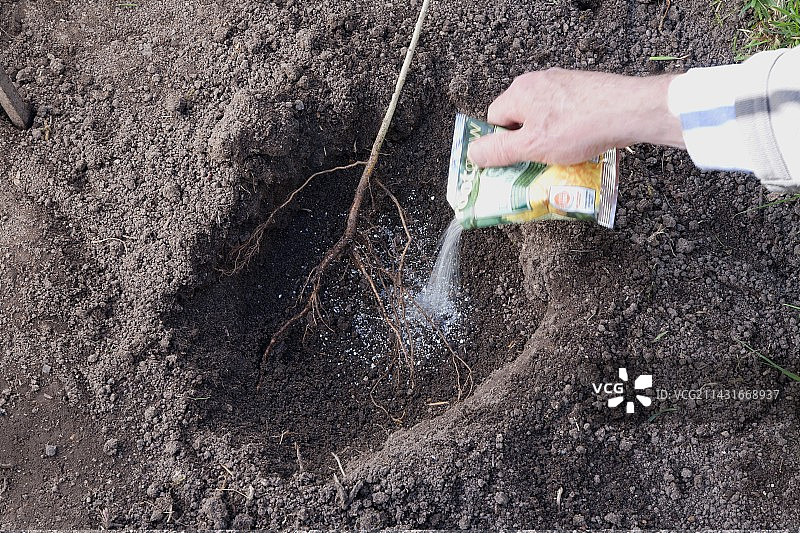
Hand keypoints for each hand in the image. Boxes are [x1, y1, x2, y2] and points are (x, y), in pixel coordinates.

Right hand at [467, 68, 684, 166]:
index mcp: (519, 92)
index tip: (515, 159)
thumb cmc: (578, 127)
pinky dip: (568, 130)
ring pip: (543, 117)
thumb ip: (499, 151)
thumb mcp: (532, 147)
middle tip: (538, 161)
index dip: (502, 142)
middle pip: (519, 118)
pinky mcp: (582, 88)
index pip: (494, 119)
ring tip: (563, 155)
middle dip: (526, 140)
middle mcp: (537, 82)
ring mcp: (562, 83)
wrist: (628, 110)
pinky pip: (564, 113)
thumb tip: (472, 153)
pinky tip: (581, 143)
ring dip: (548, 137)